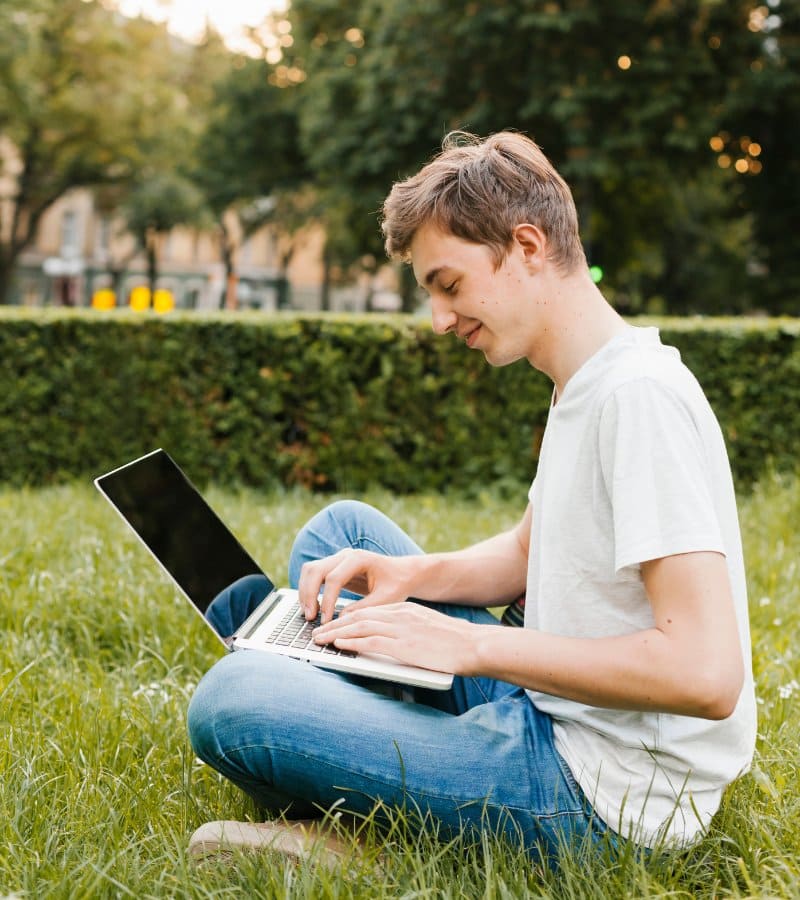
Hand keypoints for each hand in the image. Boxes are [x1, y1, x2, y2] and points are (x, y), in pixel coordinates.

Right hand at [298, 549, 419, 622]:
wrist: (402, 573)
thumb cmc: (396, 584)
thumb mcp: (385, 599)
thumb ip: (364, 608)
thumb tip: (340, 620)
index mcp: (359, 559)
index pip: (334, 578)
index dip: (327, 601)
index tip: (326, 621)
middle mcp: (345, 555)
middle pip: (315, 570)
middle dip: (309, 595)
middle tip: (310, 618)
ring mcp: (337, 559)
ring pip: (310, 570)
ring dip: (305, 592)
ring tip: (309, 615)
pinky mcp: (333, 567)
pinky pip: (313, 576)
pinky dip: (308, 590)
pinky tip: (312, 609)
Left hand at [312, 602, 477, 673]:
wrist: (474, 645)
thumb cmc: (455, 642)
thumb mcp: (427, 629)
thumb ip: (407, 632)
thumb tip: (390, 642)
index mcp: (405, 610)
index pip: (369, 612)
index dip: (347, 618)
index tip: (333, 625)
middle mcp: (400, 615)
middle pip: (359, 616)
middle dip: (335, 624)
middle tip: (318, 632)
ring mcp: (401, 629)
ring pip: (360, 627)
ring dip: (336, 633)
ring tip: (320, 639)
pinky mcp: (404, 644)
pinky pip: (371, 640)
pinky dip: (352, 641)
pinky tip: (339, 644)